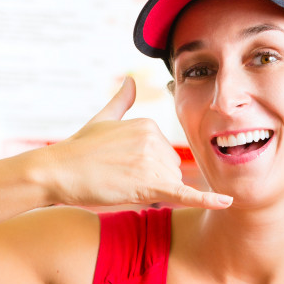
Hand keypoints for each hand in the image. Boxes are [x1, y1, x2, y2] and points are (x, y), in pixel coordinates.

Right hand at [40, 78, 231, 208]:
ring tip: (119, 184)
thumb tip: (131, 80)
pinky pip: (184, 193)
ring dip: (149, 191)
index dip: (146, 167)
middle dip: (150, 180)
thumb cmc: (77, 149)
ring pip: (170, 186)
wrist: (58, 171)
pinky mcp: (150, 183)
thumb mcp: (102, 119)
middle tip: (118, 178)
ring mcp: (153, 161)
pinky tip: (226, 202)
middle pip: (170, 170)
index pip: (164, 155)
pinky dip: (206, 199)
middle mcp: (155, 139)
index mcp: (149, 124)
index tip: (120, 167)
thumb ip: (121, 101)